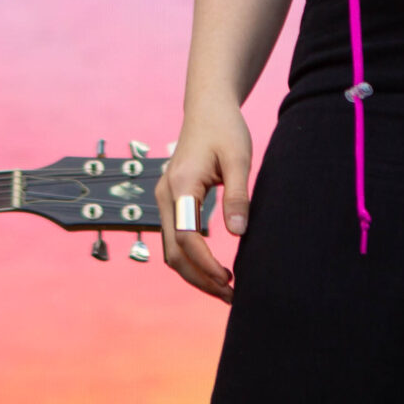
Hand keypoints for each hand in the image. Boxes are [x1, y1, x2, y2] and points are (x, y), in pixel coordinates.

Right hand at [157, 102, 252, 303]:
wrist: (207, 108)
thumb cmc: (225, 129)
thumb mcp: (239, 158)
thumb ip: (238, 195)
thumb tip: (239, 233)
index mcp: (181, 185)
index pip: (186, 236)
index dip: (206, 263)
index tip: (229, 280)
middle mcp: (165, 195)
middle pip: (173, 252)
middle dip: (199, 279)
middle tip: (231, 295)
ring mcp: (165, 200)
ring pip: (171, 250)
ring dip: (195, 273)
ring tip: (226, 288)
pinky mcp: (171, 202)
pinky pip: (175, 239)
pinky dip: (191, 260)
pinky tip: (214, 268)